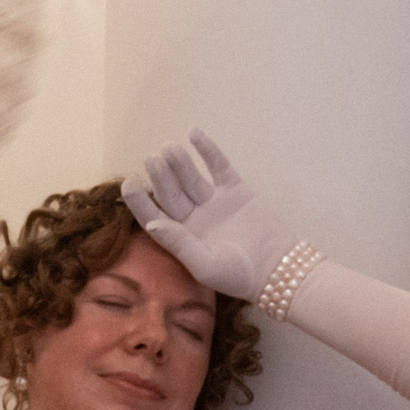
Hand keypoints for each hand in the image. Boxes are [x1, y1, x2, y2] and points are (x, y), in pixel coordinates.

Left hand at [121, 129, 299, 302]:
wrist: (280, 268)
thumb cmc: (239, 275)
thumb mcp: (205, 266)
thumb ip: (179, 244)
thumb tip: (152, 224)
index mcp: (181, 239)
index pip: (153, 216)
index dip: (139, 200)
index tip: (130, 183)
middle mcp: (194, 219)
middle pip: (171, 193)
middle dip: (161, 177)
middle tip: (152, 160)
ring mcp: (214, 203)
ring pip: (191, 178)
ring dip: (179, 163)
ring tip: (170, 149)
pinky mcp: (236, 191)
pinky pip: (219, 167)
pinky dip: (208, 150)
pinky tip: (194, 134)